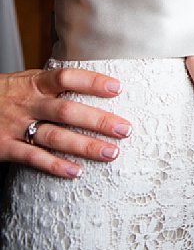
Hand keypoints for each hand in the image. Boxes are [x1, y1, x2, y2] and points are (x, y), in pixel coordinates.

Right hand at [0, 69, 130, 178]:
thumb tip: (97, 80)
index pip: (66, 78)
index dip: (92, 82)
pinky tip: (76, 171)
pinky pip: (32, 157)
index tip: (117, 88)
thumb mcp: (26, 81)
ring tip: (111, 153)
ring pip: (54, 137)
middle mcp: (27, 104)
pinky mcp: (4, 147)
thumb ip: (54, 84)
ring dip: (84, 146)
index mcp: (34, 84)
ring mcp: (15, 126)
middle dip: (98, 121)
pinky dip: (54, 165)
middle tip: (125, 129)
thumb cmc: (5, 94)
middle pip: (66, 111)